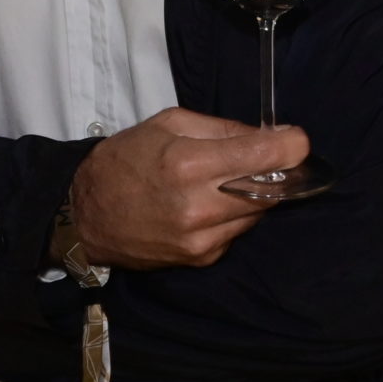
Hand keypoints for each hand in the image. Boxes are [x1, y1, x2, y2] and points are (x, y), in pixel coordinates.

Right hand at [69, 108, 307, 269]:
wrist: (86, 214)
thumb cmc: (124, 159)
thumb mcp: (168, 124)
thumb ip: (222, 127)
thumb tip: (271, 135)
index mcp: (188, 163)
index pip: (265, 156)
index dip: (292, 145)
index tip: (296, 139)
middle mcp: (199, 206)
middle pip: (272, 189)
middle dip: (277, 171)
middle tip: (266, 157)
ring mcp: (202, 238)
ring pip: (258, 213)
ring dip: (254, 194)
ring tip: (226, 180)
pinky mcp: (201, 258)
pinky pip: (237, 231)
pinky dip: (233, 215)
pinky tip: (209, 205)